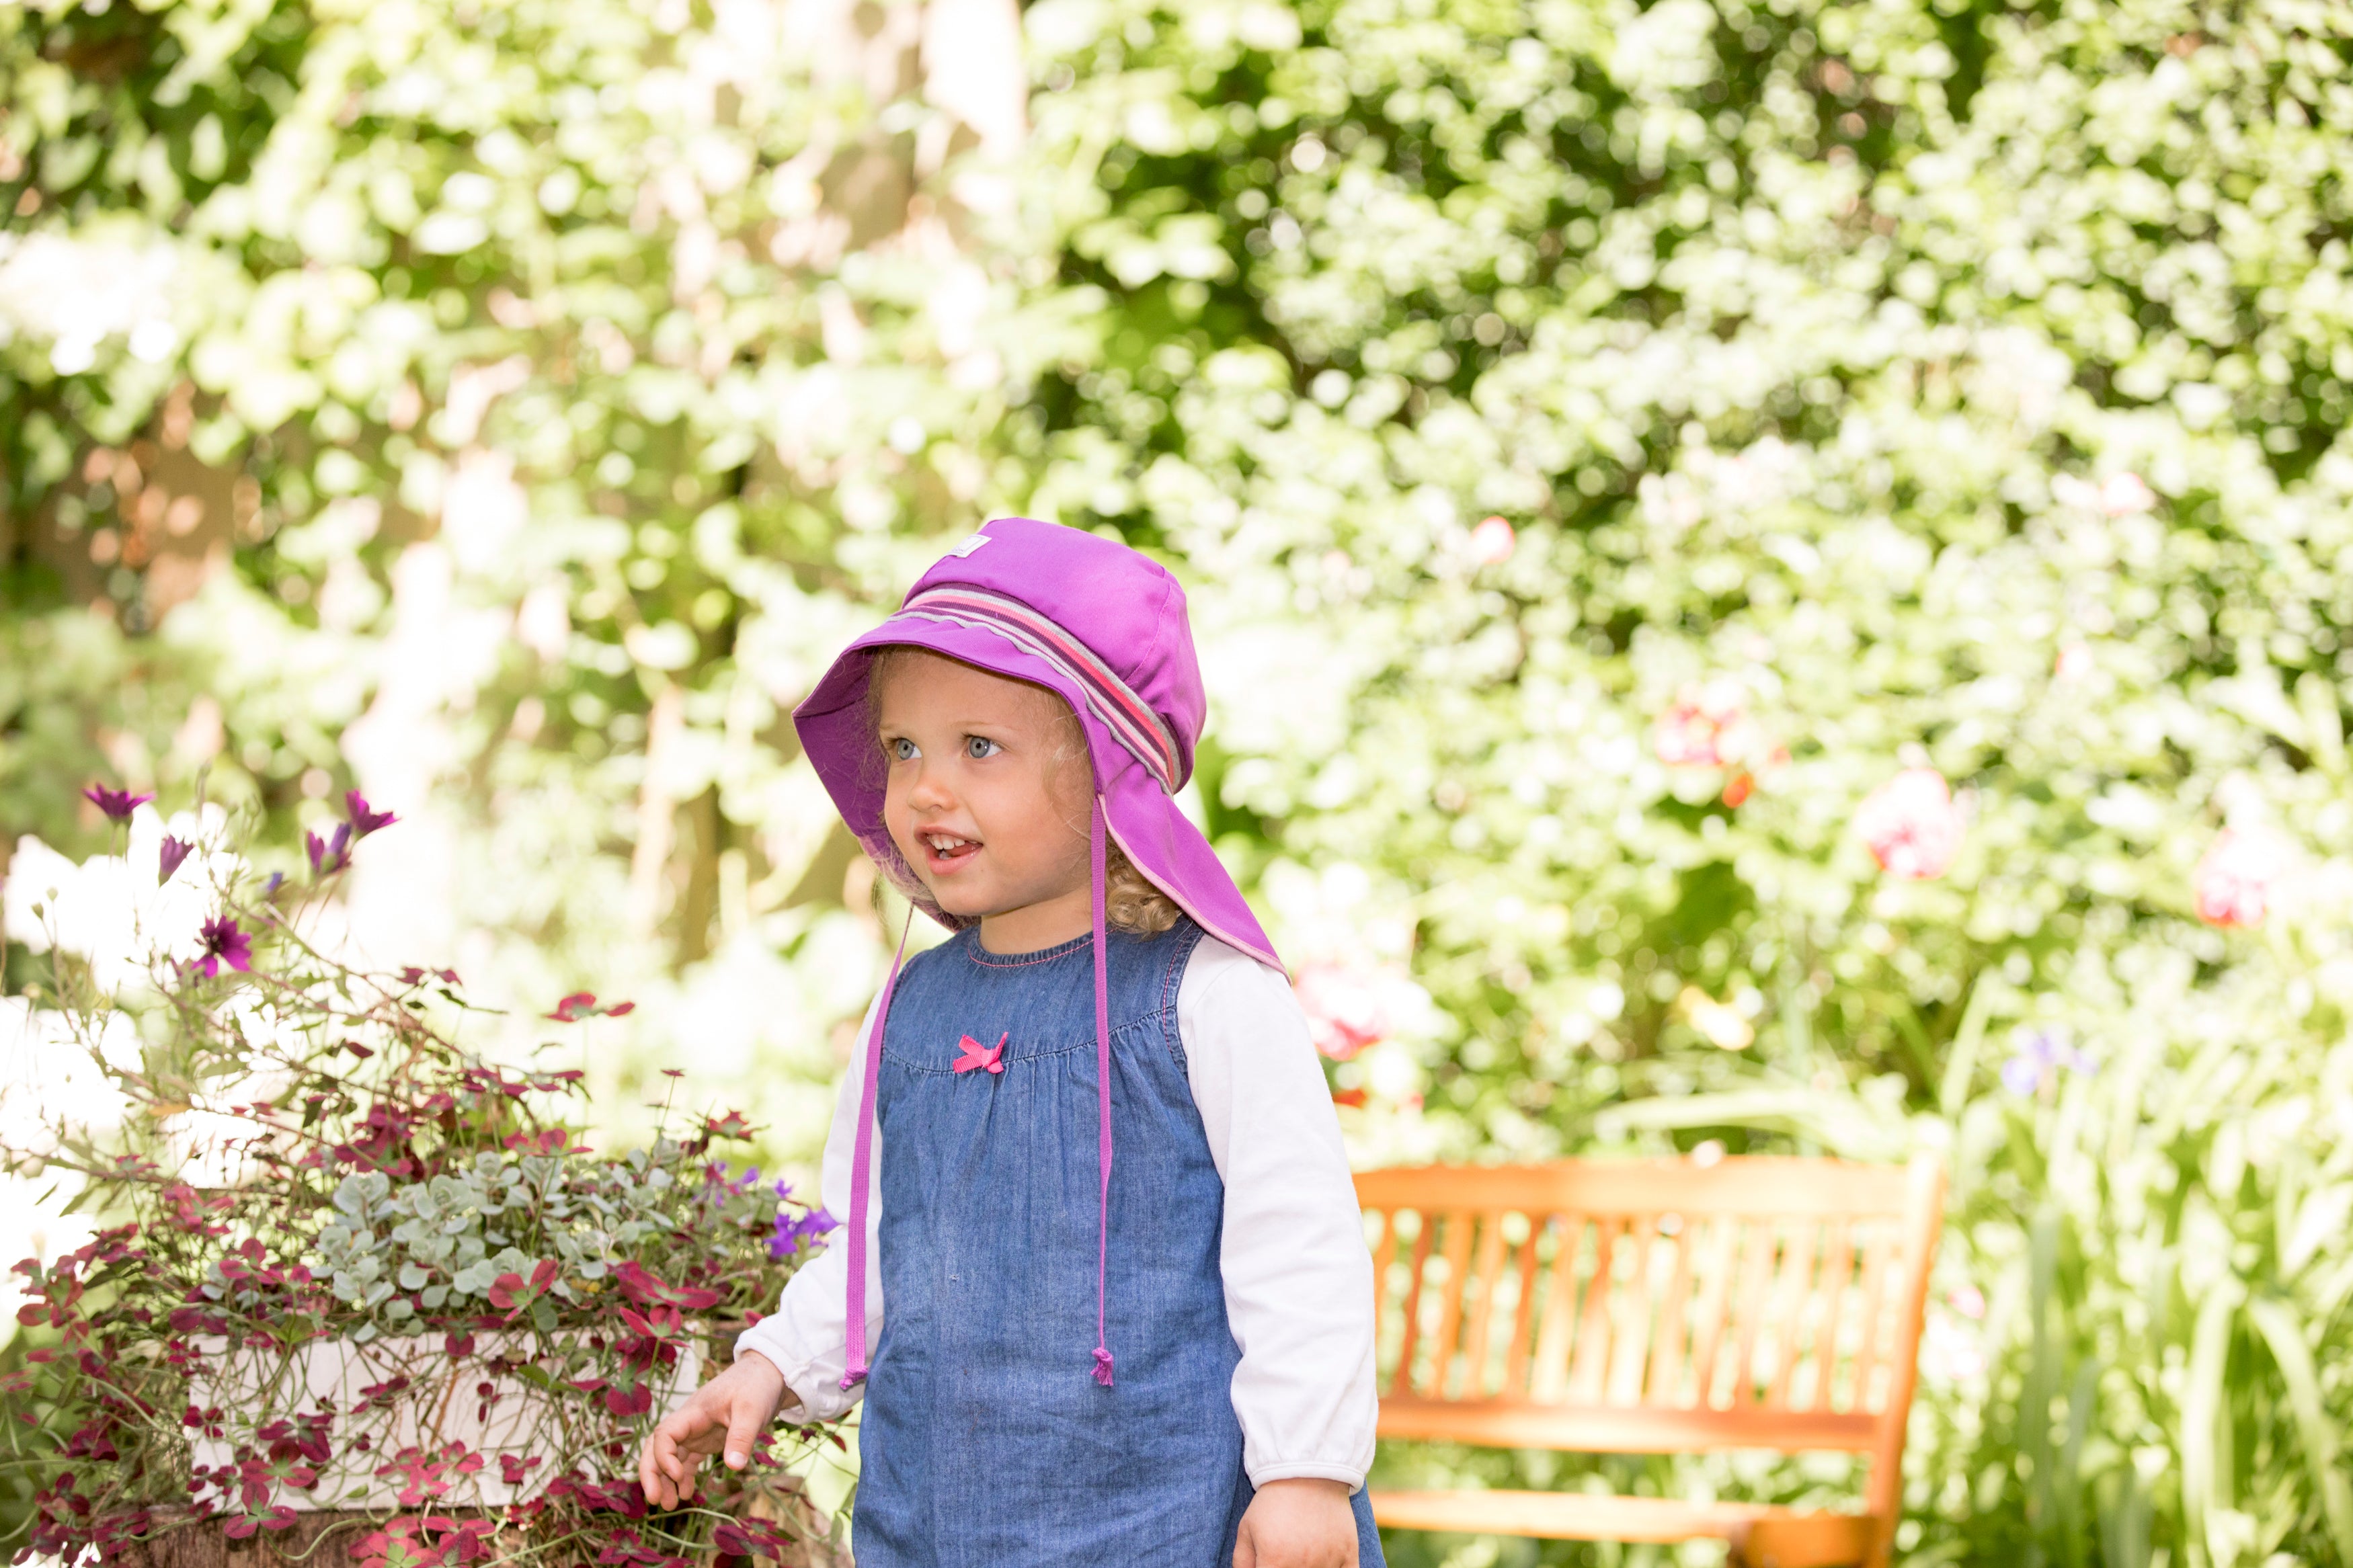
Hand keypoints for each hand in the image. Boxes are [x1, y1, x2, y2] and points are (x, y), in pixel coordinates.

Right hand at [638, 1350, 788, 1508]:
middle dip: (651, 1473)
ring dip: (665, 1480)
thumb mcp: (752, 1409)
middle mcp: (689, 1422)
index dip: (664, 1456)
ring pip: (670, 1456)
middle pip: (657, 1446)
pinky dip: (683, 1476)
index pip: (664, 1433)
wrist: (768, 1373)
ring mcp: (696, 1431)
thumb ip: (741, 1437)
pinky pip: (687, 1459)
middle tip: (654, 1500)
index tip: (677, 1475)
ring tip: (668, 1506)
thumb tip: (734, 1467)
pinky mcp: (707, 1438)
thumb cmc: (757, 1385)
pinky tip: (685, 1493)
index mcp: (694, 1412)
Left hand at [1234, 1477, 1356, 1567]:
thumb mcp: (1247, 1528)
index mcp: (1275, 1564)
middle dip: (1286, 1567)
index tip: (1270, 1563)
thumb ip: (1242, 1562)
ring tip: (1304, 1551)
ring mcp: (1329, 1562)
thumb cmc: (1273, 1500)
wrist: (1307, 1470)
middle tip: (1286, 1553)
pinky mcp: (1349, 1554)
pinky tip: (1327, 1561)